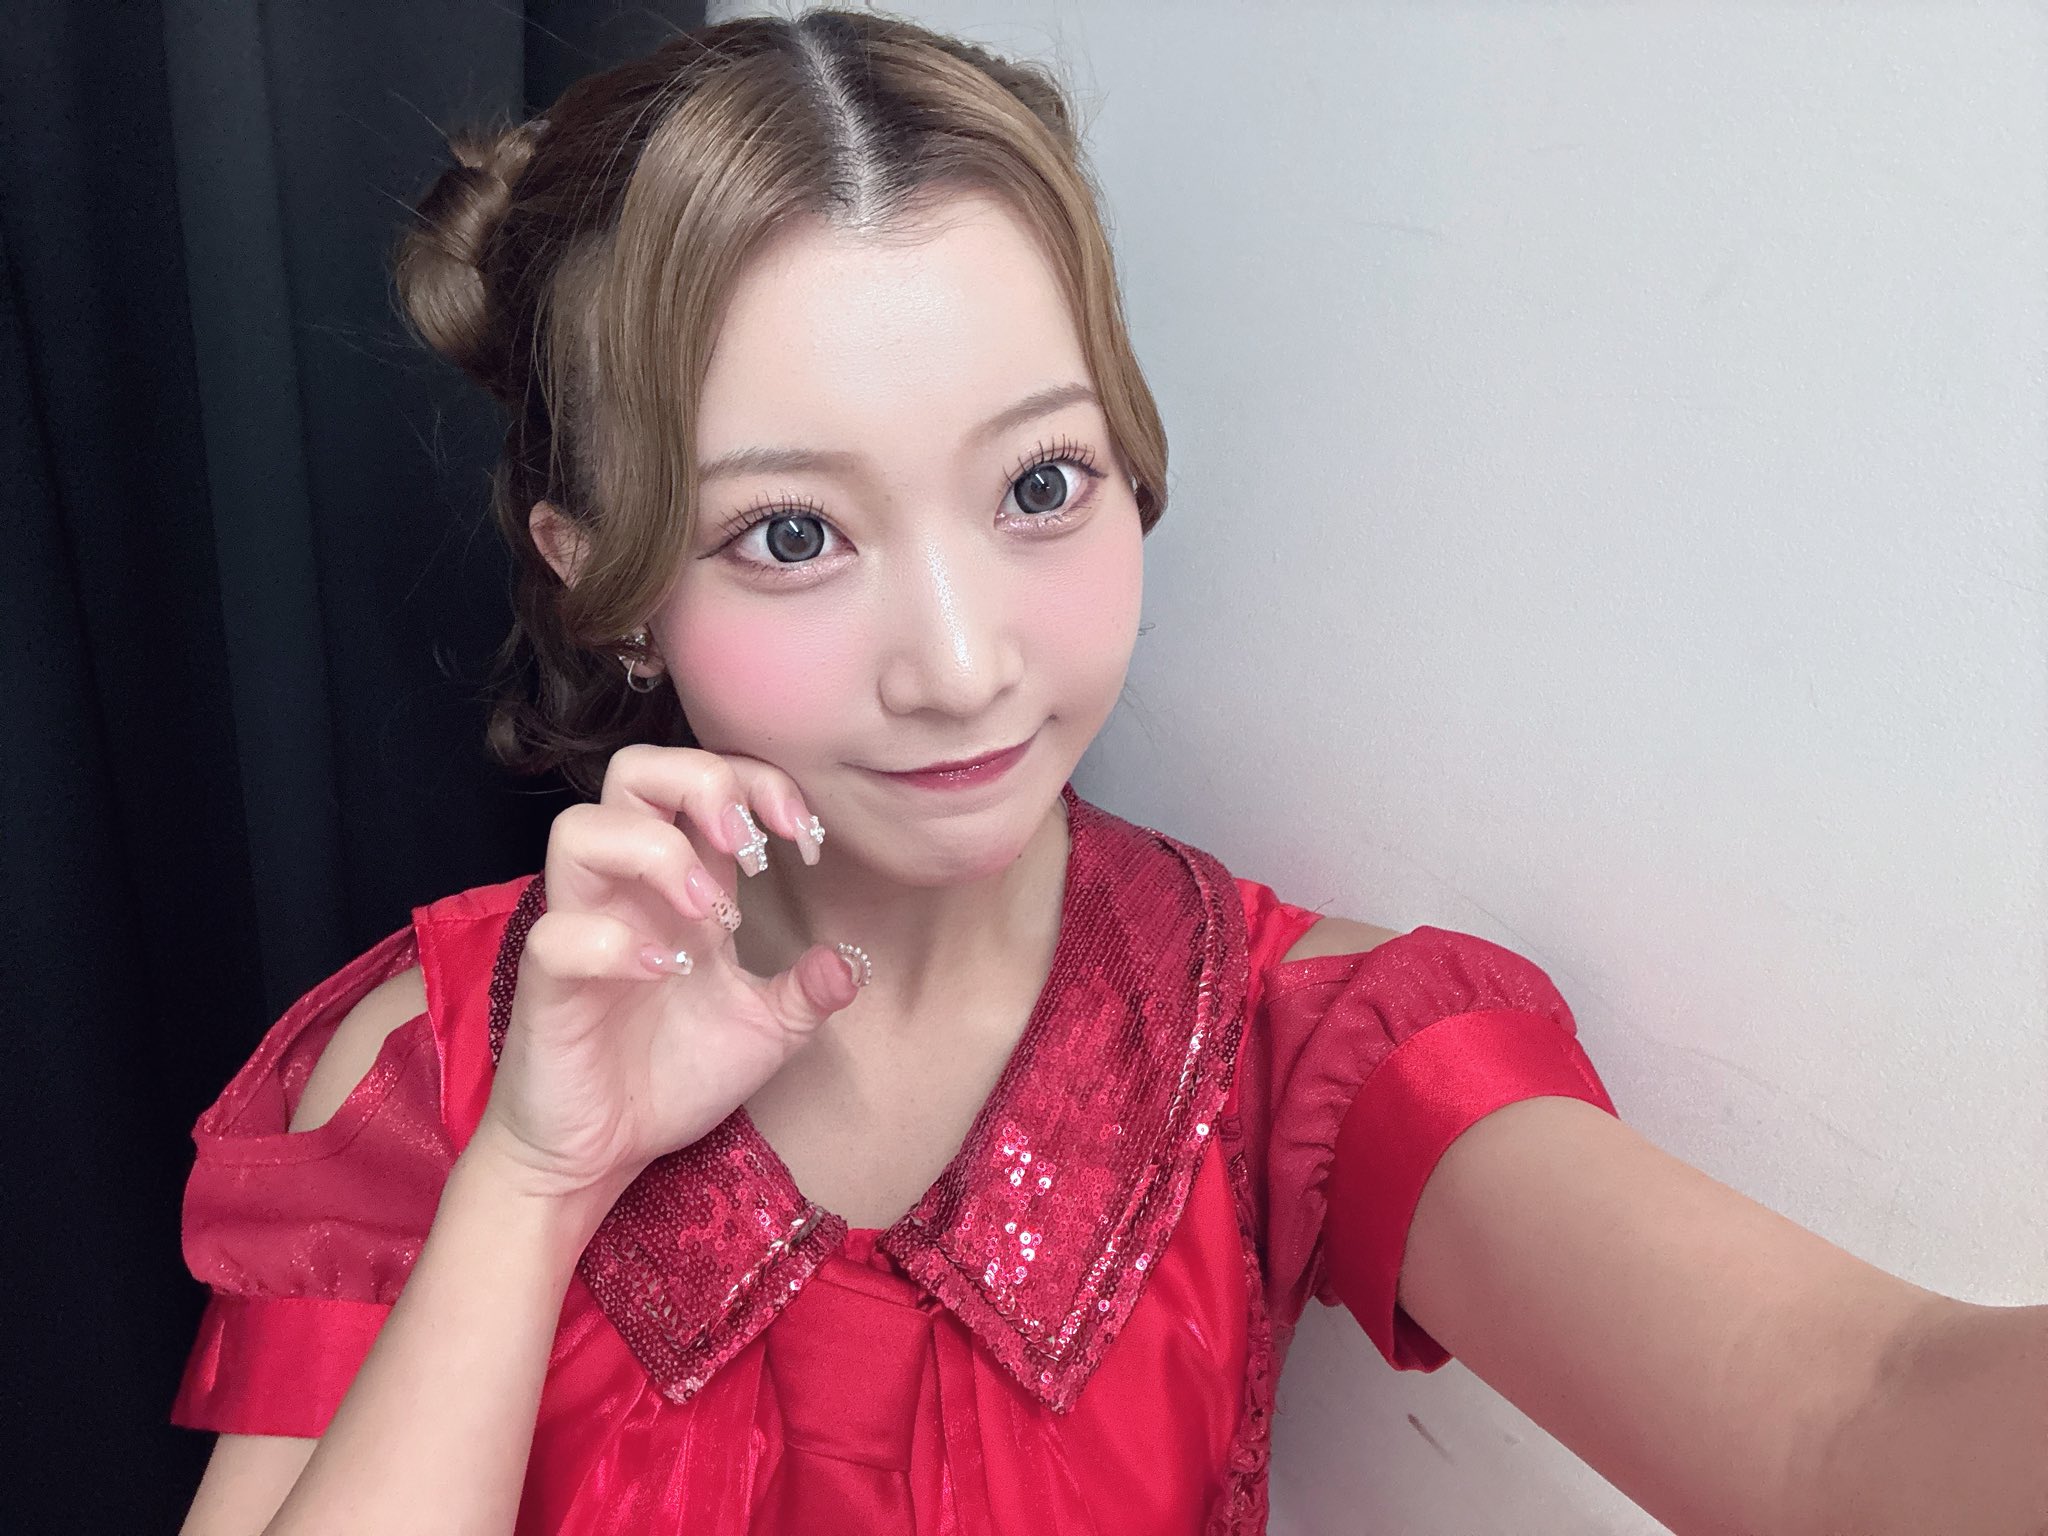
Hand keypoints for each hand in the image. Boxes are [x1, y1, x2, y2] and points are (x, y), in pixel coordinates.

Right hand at [472, 744, 863, 1200]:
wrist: (602, 1153)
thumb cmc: (671, 1076)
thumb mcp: (764, 1032)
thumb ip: (807, 992)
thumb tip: (849, 963)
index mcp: (681, 882)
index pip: (703, 778)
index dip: (758, 781)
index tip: (805, 838)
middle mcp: (627, 889)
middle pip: (634, 769)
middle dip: (702, 784)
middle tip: (749, 850)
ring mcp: (580, 928)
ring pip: (580, 829)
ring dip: (658, 853)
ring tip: (709, 913)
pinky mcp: (547, 985)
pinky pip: (559, 934)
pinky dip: (616, 943)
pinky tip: (668, 973)